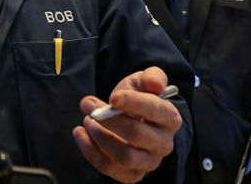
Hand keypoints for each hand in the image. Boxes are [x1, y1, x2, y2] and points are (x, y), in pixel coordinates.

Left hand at [72, 67, 182, 182]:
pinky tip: (81, 134)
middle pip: (137, 134)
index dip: (134, 103)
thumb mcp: (143, 81)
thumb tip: (156, 84)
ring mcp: (148, 162)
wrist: (129, 116)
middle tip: (88, 106)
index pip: (156, 111)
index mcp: (170, 118)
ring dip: (100, 137)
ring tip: (87, 120)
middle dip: (109, 119)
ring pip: (125, 156)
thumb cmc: (137, 97)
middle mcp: (163, 143)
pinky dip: (91, 152)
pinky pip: (110, 169)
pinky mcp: (132, 174)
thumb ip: (152, 76)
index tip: (112, 97)